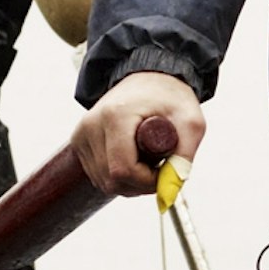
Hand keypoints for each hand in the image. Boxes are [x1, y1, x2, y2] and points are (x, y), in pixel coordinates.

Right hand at [72, 72, 206, 191]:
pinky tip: (132, 158)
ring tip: (147, 158)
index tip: (165, 171)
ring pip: (103, 181)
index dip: (147, 181)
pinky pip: (97, 175)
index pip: (123, 170)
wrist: (149, 77)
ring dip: (129, 182)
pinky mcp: (78, 141)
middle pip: (111, 180)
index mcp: (115, 117)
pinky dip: (117, 176)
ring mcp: (81, 133)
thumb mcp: (191, 122)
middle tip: (159, 167)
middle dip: (140, 184)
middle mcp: (91, 125)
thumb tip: (168, 192)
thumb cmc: (171, 98)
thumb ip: (184, 158)